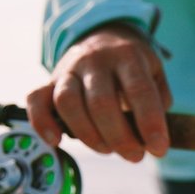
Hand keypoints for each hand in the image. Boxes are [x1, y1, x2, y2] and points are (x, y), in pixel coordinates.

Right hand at [27, 22, 171, 161]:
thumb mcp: (156, 74)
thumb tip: (153, 136)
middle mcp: (95, 59)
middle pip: (102, 103)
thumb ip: (158, 102)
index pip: (139, 91)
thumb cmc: (133, 67)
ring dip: (89, 136)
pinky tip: (56, 141)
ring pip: (68, 103)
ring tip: (108, 150)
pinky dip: (42, 122)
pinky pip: (36, 99)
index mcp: (127, 56)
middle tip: (135, 156)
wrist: (103, 36)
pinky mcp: (50, 81)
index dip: (150, 124)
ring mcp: (69, 69)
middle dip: (120, 138)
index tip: (158, 149)